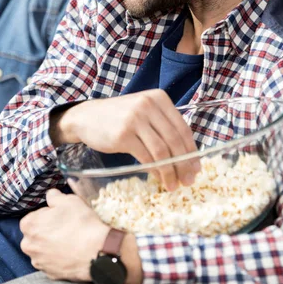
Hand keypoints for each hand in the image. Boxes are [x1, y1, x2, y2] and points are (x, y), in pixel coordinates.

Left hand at [20, 189, 108, 281]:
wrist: (96, 251)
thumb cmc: (80, 224)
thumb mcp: (68, 200)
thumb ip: (54, 196)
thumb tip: (51, 196)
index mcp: (28, 225)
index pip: (33, 216)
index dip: (47, 214)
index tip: (60, 215)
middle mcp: (28, 246)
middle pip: (35, 234)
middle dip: (47, 230)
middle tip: (65, 226)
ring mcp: (39, 262)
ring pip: (42, 249)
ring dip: (52, 244)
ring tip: (70, 239)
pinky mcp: (50, 274)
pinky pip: (51, 262)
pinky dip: (59, 257)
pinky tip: (71, 251)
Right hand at [56, 89, 199, 190]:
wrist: (86, 117)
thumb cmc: (119, 117)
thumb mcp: (143, 111)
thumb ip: (163, 124)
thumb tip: (186, 154)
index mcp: (158, 98)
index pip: (182, 127)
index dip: (192, 150)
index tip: (196, 167)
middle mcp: (148, 105)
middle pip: (174, 140)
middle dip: (184, 164)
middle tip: (188, 181)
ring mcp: (135, 119)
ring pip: (162, 151)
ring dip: (170, 171)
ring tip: (173, 185)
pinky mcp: (123, 135)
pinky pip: (146, 157)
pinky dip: (155, 171)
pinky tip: (159, 179)